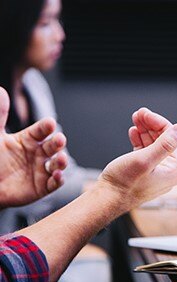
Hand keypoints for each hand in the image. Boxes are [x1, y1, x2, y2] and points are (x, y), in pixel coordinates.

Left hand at [0, 87, 66, 207]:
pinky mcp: (42, 187)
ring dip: (61, 161)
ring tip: (60, 159)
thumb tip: (1, 91)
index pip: (41, 130)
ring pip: (57, 164)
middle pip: (53, 146)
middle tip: (60, 140)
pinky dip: (58, 180)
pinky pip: (53, 183)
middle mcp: (38, 153)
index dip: (46, 127)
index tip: (50, 123)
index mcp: (28, 139)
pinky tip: (58, 175)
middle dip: (58, 143)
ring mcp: (41, 170)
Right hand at [98, 108, 176, 210]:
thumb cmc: (123, 184)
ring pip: (154, 144)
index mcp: (174, 170)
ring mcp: (156, 172)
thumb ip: (165, 144)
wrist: (106, 200)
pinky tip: (133, 132)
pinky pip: (146, 151)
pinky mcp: (144, 172)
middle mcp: (168, 172)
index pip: (174, 139)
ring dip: (145, 130)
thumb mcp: (144, 160)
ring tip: (135, 119)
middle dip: (152, 125)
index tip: (146, 113)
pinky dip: (140, 140)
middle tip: (139, 113)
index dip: (160, 123)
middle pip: (165, 140)